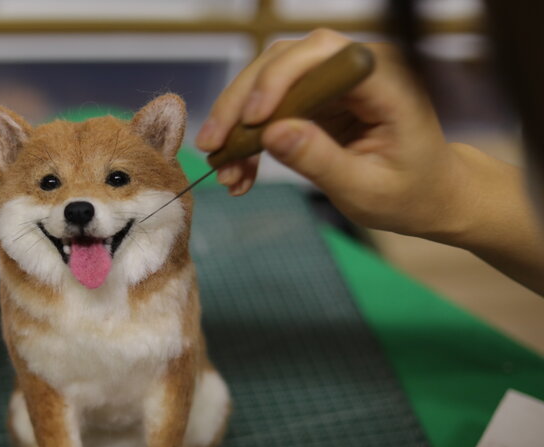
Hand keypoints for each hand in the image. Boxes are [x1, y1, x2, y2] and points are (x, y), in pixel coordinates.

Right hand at [196, 30, 462, 239]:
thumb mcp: (365, 188)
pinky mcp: (316, 100)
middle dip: (241, 102)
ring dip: (237, 121)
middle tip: (212, 145)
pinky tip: (238, 173)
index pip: (323, 54)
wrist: (430, 195)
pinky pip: (271, 107)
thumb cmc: (410, 193)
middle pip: (284, 61)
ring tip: (221, 167)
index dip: (281, 79)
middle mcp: (354, 68)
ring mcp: (332, 81)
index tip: (254, 121)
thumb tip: (273, 133)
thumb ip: (320, 160)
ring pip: (268, 80)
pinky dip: (249, 138)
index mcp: (383, 78)